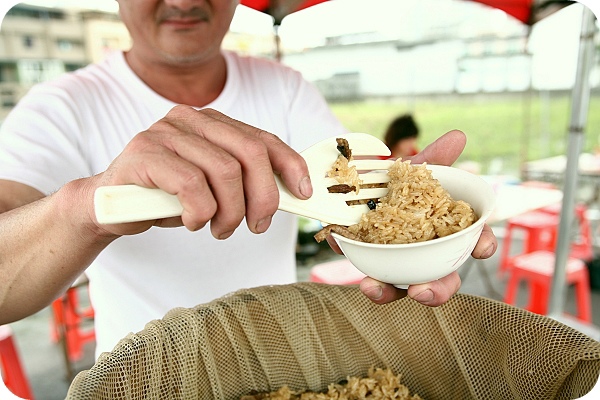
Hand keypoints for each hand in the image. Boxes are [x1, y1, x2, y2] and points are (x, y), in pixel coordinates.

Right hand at [90, 106, 311, 238]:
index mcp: (213, 123)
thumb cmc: (168, 198)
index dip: (290, 164)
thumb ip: (244, 181)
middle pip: (250, 152)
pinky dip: (200, 212)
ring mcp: (166, 132)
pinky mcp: (145, 152)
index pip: (263, 138)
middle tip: (256, 225)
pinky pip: (192, 185)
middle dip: (263, 196)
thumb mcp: (213, 188)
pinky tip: (191, 221)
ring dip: (230, 213)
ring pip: (225, 172)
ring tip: (219, 229)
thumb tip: (290, 194)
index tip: (304, 193)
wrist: (109, 206)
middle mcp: (191, 119)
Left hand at [327, 130, 497, 305]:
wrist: (361, 187)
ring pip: (402, 288)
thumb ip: (435, 158)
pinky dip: (360, 271)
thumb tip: (458, 136)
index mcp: (448, 231)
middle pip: (443, 281)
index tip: (481, 248)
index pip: (475, 242)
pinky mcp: (370, 263)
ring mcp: (399, 263)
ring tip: (372, 288)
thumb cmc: (399, 185)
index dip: (482, 246)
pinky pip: (368, 273)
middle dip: (436, 291)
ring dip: (388, 292)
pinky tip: (348, 260)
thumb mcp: (413, 171)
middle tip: (421, 292)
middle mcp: (428, 253)